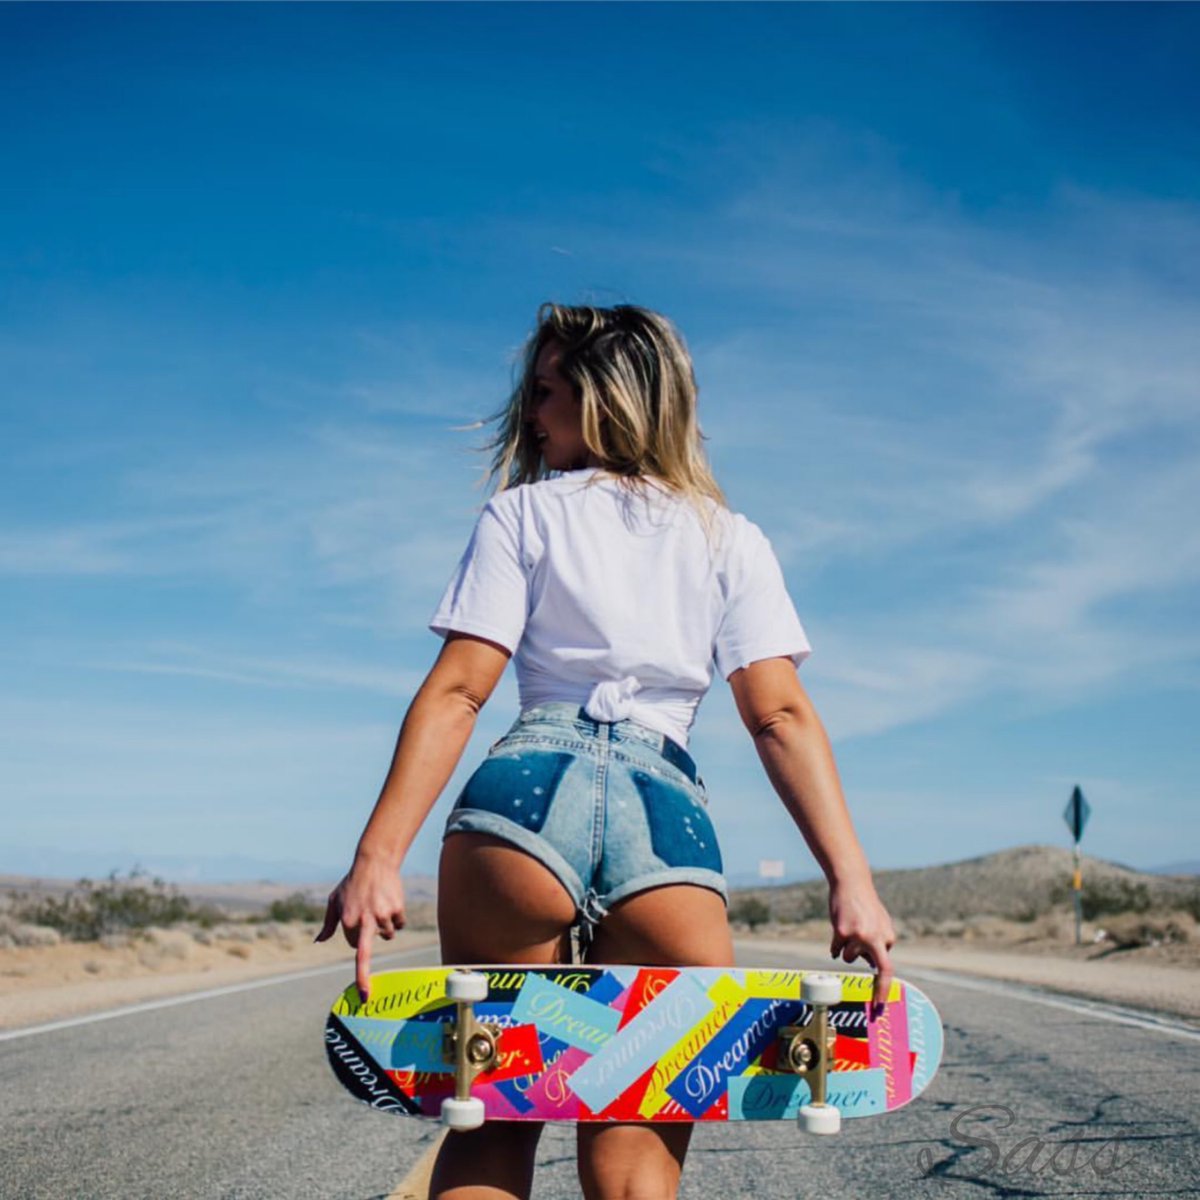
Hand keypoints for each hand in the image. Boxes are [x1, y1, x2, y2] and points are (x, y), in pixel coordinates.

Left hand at [314, 857, 406, 1001]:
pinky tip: (390, 902)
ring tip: (380, 907)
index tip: (360, 957)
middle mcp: (363, 920)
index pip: (354, 946)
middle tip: (366, 996)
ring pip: (387, 935)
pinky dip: (396, 918)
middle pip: (365, 953)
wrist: (374, 861)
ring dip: (385, 928)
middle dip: (363, 977)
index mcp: (347, 920)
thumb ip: (328, 924)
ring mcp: (381, 915)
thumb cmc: (352, 882)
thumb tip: (318, 941)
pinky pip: (399, 923)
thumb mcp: (334, 900)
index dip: (357, 941)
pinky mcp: (396, 909)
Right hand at [828, 878, 896, 1017]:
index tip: (879, 1004)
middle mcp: (875, 938)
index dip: (883, 988)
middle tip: (876, 1008)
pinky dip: (835, 946)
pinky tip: (837, 934)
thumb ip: (880, 942)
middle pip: (874, 967)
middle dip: (877, 989)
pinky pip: (836, 949)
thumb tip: (872, 965)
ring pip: (848, 957)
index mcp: (887, 936)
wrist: (851, 883)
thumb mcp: (880, 922)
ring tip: (848, 931)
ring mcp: (857, 936)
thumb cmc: (865, 904)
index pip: (887, 968)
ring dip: (847, 950)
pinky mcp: (841, 932)